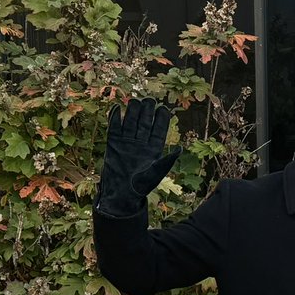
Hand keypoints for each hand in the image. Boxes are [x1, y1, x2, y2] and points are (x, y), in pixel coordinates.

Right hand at [97, 98, 179, 217]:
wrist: (120, 194)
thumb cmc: (141, 187)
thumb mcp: (156, 174)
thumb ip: (166, 161)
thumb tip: (180, 149)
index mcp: (154, 149)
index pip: (159, 130)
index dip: (162, 119)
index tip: (163, 109)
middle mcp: (141, 143)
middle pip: (145, 122)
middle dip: (147, 111)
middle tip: (148, 100)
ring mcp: (127, 142)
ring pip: (130, 122)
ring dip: (132, 112)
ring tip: (134, 101)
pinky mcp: (113, 144)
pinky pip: (114, 128)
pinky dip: (115, 118)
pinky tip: (116, 108)